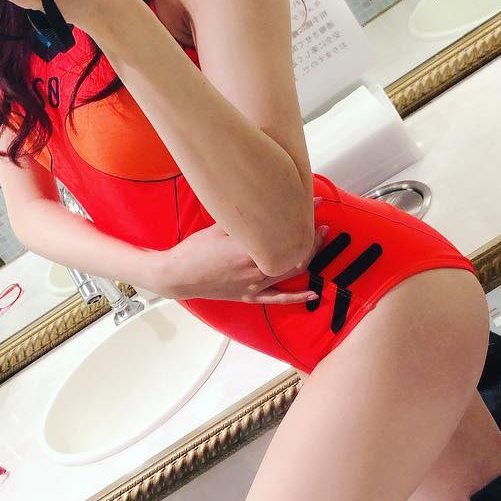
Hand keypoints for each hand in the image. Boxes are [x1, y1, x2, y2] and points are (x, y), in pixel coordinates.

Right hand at [155, 198, 329, 303]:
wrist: (178, 275)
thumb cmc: (195, 250)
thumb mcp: (219, 226)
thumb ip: (244, 218)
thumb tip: (263, 202)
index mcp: (250, 250)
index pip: (286, 233)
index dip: (303, 218)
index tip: (313, 203)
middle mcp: (256, 269)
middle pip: (295, 253)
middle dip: (312, 237)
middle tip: (322, 223)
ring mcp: (254, 285)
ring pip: (290, 272)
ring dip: (309, 257)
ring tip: (319, 242)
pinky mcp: (249, 296)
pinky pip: (277, 298)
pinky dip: (297, 296)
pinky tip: (312, 293)